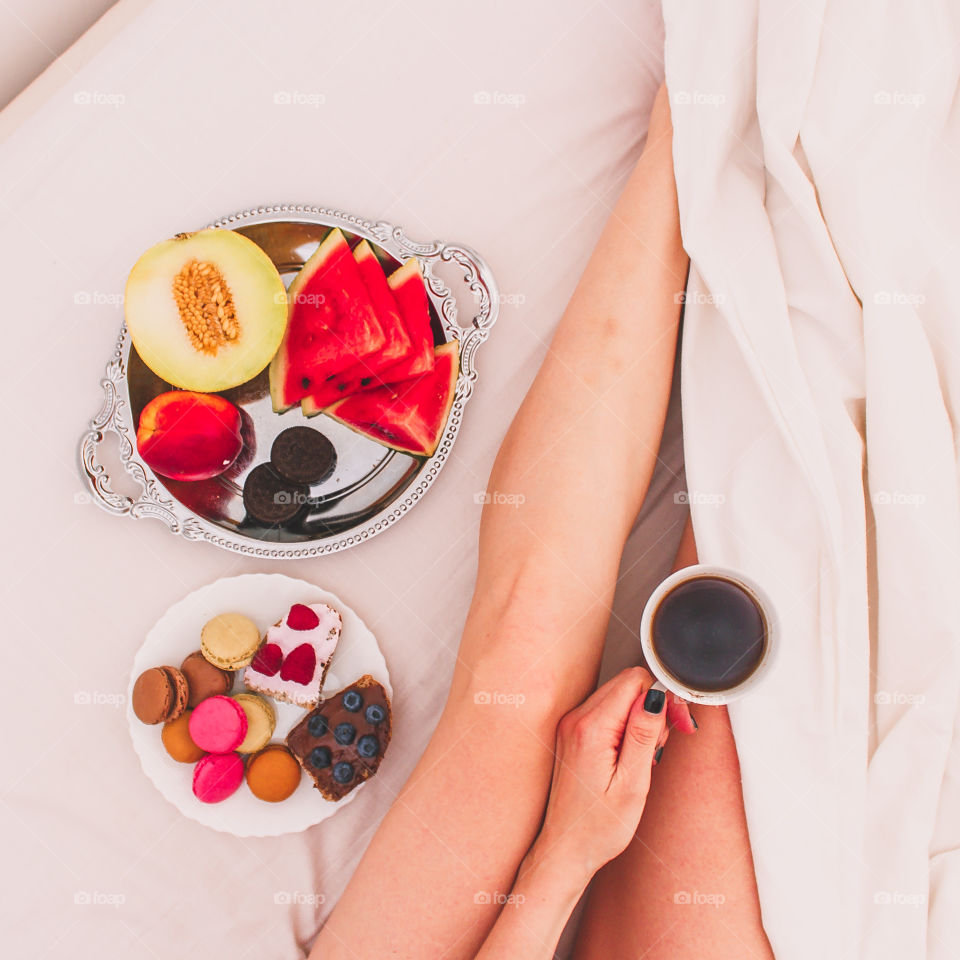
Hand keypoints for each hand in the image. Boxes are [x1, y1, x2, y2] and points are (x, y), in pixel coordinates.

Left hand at [528, 667, 669, 878]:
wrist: (566, 849)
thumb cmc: (598, 827)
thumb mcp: (632, 784)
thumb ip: (644, 735)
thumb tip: (656, 696)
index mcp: (591, 728)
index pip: (635, 680)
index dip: (663, 698)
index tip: (677, 725)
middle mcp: (576, 719)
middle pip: (627, 684)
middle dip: (654, 707)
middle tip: (664, 744)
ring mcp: (571, 724)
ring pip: (618, 696)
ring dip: (640, 717)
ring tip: (646, 755)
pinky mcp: (572, 733)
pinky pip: (606, 711)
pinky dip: (625, 725)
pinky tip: (631, 754)